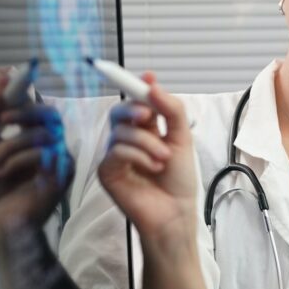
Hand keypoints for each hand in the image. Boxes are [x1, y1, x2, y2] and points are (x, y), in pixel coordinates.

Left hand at [0, 75, 73, 239]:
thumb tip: (0, 79)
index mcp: (34, 134)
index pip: (38, 106)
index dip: (25, 94)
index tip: (9, 82)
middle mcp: (51, 144)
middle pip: (49, 114)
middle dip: (22, 114)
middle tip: (0, 122)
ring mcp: (59, 160)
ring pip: (44, 134)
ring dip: (11, 146)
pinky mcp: (62, 175)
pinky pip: (44, 153)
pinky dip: (19, 159)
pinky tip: (6, 172)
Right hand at [97, 73, 197, 242]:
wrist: (175, 213)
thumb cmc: (179, 180)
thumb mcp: (182, 139)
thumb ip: (171, 110)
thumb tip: (152, 83)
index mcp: (147, 129)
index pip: (136, 102)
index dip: (138, 87)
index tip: (147, 76)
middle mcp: (128, 140)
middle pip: (119, 111)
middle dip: (134, 109)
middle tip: (148, 116)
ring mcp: (115, 155)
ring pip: (121, 131)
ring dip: (147, 143)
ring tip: (164, 160)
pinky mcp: (107, 171)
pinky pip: (116, 151)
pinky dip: (138, 156)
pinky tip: (153, 169)